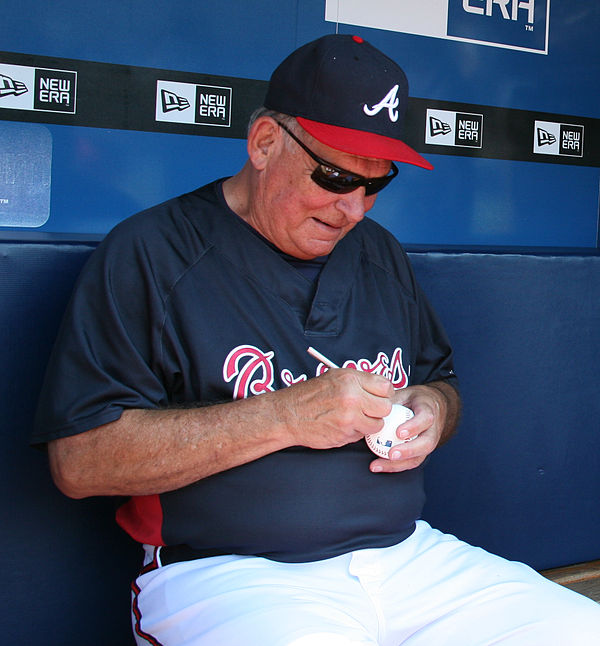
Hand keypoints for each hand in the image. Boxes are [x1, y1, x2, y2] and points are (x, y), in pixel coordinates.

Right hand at [278, 368, 393, 449]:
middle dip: (379, 410)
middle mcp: (351, 396)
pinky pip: (361, 435)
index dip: (384, 393)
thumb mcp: (333, 377)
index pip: (385, 386)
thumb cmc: (309, 396)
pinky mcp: (344, 434)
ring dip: (369, 424)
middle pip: (385, 407)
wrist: (288, 415)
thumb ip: (358, 382)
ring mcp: (348, 417)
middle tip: (368, 410)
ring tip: (354, 419)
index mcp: (350, 378)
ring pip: (377, 424)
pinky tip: (342, 426)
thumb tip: (383, 390)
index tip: (377, 397)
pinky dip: (355, 433)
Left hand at [368, 382, 454, 473]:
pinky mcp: (421, 453)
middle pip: (426, 443)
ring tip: (378, 465)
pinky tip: (378, 466)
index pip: (425, 419)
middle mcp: (432, 429)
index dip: (413, 427)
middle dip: (409, 451)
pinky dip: (394, 466)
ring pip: (419, 457)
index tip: (399, 433)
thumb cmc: (414, 400)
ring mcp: (428, 443)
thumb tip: (372, 405)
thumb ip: (391, 400)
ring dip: (398, 464)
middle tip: (391, 454)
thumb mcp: (404, 394)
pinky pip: (410, 462)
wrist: (432, 406)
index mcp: (428, 410)